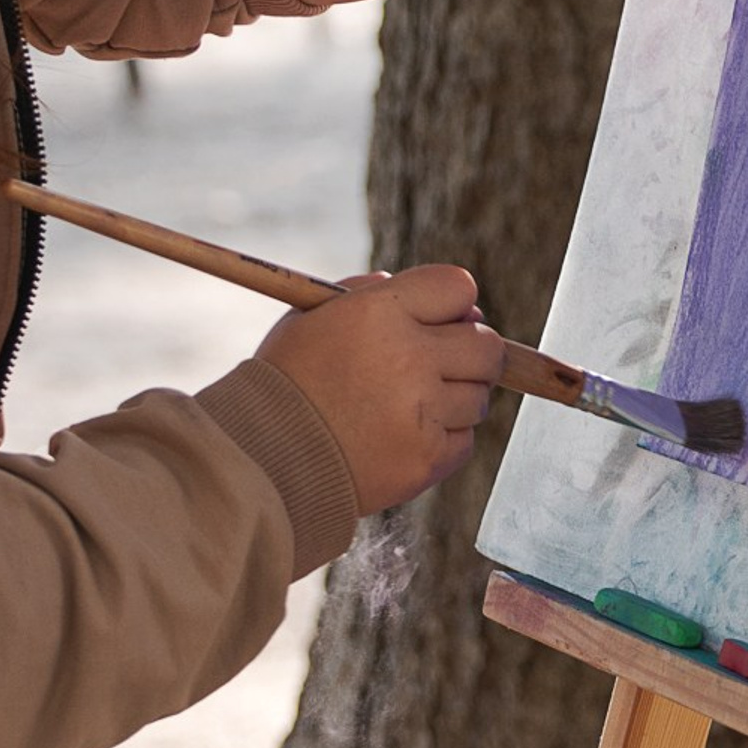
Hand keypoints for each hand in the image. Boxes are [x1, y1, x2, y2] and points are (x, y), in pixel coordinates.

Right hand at [255, 266, 506, 512]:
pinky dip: (444, 440)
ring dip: (455, 399)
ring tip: (410, 407)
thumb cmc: (285, 383)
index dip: (453, 303)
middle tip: (445, 364)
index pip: (459, 287)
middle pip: (487, 345)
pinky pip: (465, 440)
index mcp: (379, 312)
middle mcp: (409, 356)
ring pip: (479, 396)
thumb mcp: (311, 317)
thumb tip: (421, 292)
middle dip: (472, 351)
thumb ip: (367, 293)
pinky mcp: (427, 457)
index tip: (442, 319)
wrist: (261, 461)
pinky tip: (404, 437)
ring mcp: (423, 411)